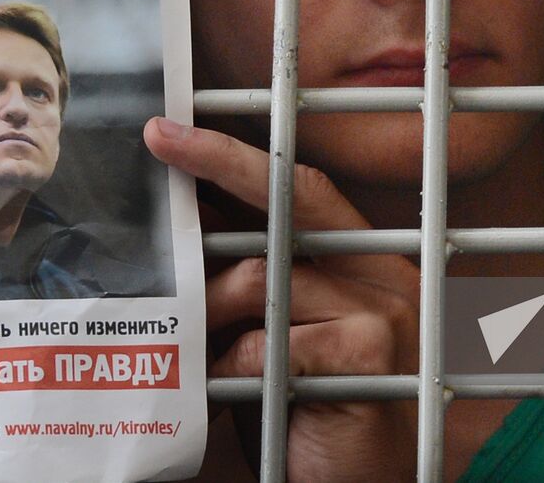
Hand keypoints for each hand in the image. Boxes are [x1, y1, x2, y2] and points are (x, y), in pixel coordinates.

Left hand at [145, 117, 419, 481]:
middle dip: (219, 165)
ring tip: (194, 349)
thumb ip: (252, 283)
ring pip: (264, 281)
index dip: (235, 155)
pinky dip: (235, 370)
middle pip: (288, 204)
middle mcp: (383, 271)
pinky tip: (228, 392)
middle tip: (160, 143)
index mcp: (364, 260)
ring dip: (212, 315)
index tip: (173, 131)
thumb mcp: (276, 333)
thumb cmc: (307, 411)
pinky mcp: (371, 351)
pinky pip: (270, 343)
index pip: (298, 187)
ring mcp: (383, 308)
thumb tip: (187, 227)